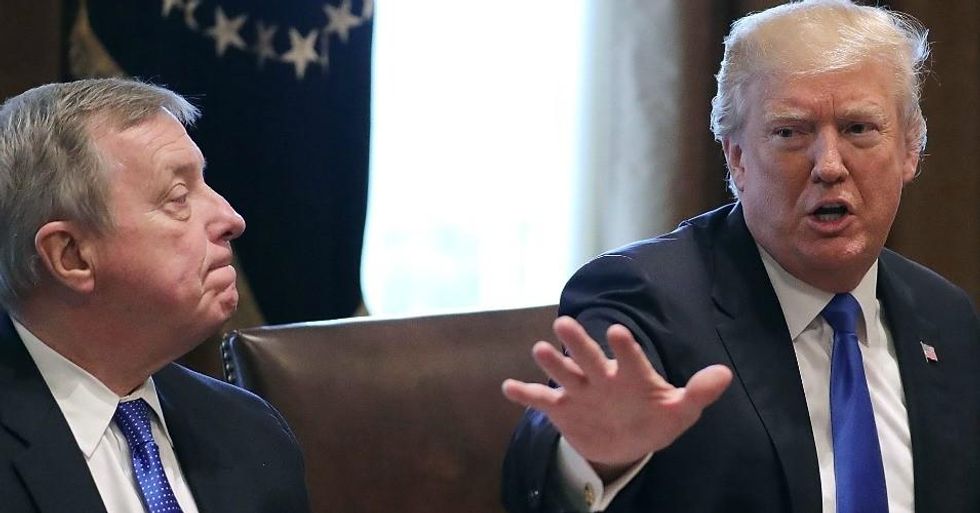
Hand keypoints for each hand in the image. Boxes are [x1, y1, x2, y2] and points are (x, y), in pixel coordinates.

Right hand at [502, 316, 731, 479]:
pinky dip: (524, 395)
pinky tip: (508, 387)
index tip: (618, 331)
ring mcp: (580, 392)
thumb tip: (724, 374)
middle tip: (564, 323)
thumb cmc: (655, 418)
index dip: (624, 348)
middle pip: (589, 358)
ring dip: (552, 363)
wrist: (626, 441)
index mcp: (632, 376)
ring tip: (539, 349)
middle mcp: (603, 378)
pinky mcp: (563, 410)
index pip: (629, 359)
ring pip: (564, 374)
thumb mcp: (680, 411)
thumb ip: (698, 393)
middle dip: (578, 343)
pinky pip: (541, 402)